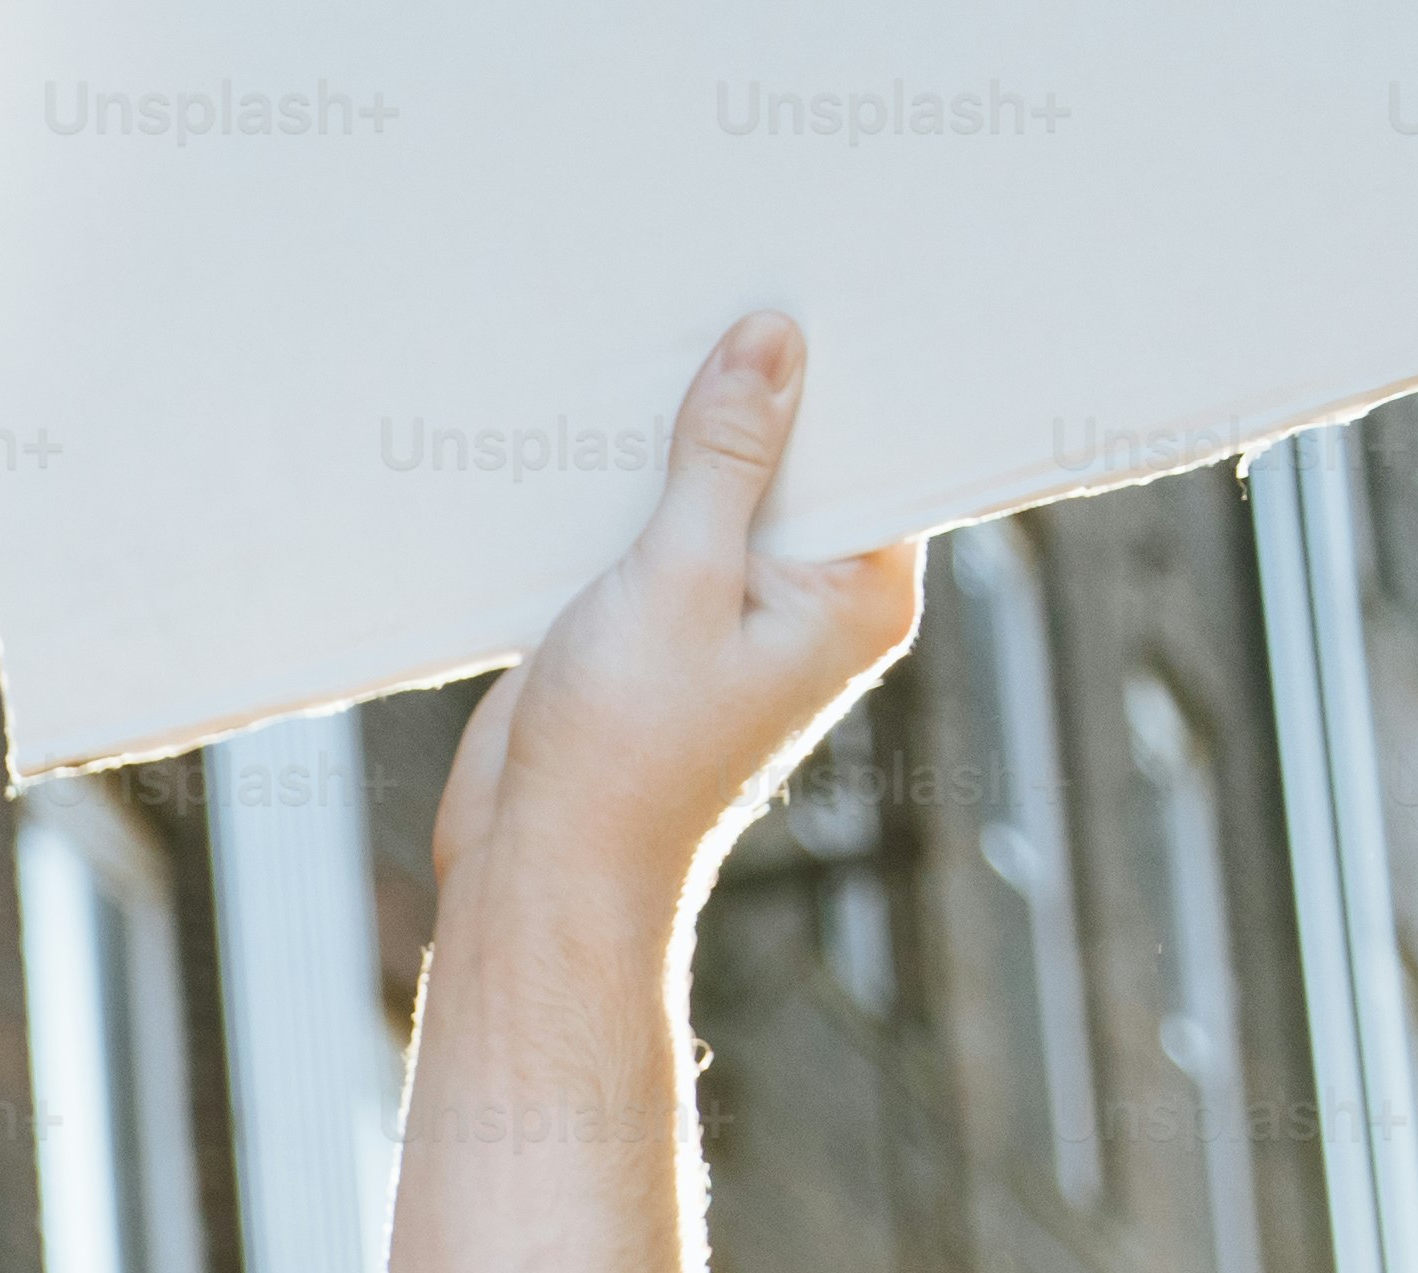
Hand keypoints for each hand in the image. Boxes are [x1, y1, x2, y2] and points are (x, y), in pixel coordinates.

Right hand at [427, 313, 921, 928]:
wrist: (537, 867)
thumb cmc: (624, 755)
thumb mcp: (678, 581)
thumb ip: (727, 458)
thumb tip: (774, 340)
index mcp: (857, 589)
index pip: (879, 439)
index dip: (852, 357)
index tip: (832, 265)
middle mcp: (808, 591)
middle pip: (800, 447)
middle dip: (759, 375)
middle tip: (735, 261)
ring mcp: (730, 601)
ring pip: (720, 476)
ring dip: (683, 422)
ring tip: (659, 314)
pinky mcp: (657, 612)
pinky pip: (655, 514)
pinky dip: (628, 472)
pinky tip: (595, 411)